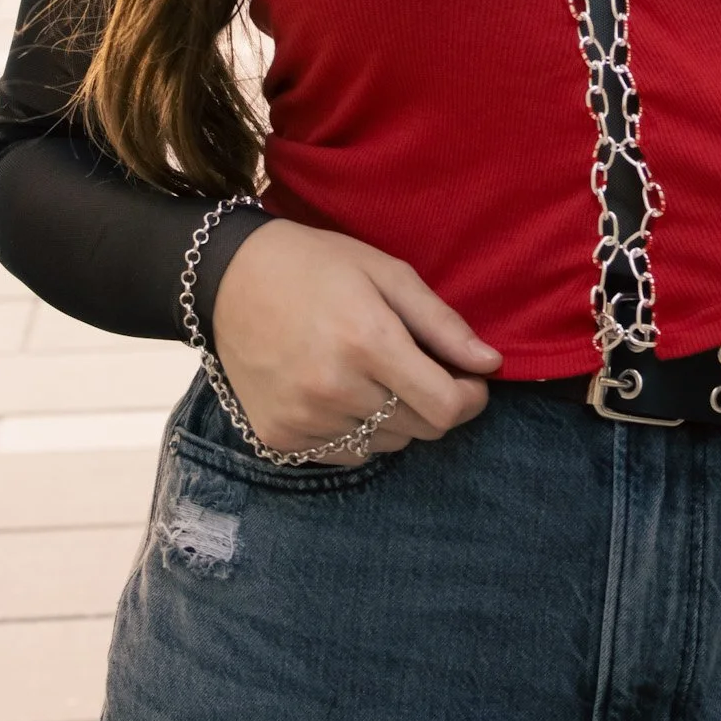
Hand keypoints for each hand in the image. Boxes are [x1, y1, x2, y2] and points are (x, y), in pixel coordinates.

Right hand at [211, 219, 501, 463]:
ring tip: (372, 373)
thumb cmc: (318, 266)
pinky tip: (340, 390)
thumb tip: (490, 364)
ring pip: (386, 445)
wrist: (230, 277)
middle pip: (421, 429)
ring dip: (395, 418)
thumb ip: (442, 324)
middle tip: (419, 368)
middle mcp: (334, 388)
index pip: (445, 407)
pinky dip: (356, 430)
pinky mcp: (279, 437)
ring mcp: (303, 418)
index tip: (470, 379)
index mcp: (367, 342)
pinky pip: (345, 454)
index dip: (470, 398)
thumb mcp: (387, 273)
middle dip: (436, 403)